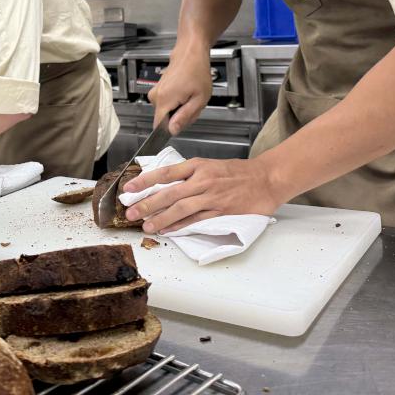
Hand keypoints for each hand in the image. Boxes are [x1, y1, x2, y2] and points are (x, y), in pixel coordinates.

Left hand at [122, 157, 282, 233]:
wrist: (266, 178)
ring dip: (161, 218)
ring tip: (146, 226)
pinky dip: (181, 226)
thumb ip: (189, 173)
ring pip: (181, 208)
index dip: (145, 181)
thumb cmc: (238, 172)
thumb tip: (163, 183)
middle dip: (147, 204)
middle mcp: (203, 179)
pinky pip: (197, 220)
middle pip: (169, 193)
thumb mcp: (210, 165)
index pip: (166, 173)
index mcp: (198, 165)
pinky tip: (168, 231)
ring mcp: (212, 196)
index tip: (129, 189)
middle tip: (130, 213)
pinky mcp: (221, 211)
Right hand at [147, 51, 213, 135]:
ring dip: (180, 109)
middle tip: (192, 104)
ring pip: (167, 112)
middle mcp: (155, 97)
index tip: (182, 122)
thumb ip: (185, 117)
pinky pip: (166, 104)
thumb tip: (172, 130)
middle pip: (165, 120)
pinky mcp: (157, 90)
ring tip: (190, 97)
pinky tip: (185, 92)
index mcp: (164, 100)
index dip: (171, 129)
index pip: (159, 127)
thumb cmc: (197, 71)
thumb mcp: (199, 99)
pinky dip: (177, 102)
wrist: (190, 53)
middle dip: (180, 117)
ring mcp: (155, 92)